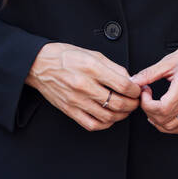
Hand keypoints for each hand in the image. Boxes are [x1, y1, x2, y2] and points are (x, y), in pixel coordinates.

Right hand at [25, 42, 139, 130]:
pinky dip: (105, 124)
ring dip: (121, 115)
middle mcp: (84, 85)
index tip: (137, 90)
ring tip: (124, 109)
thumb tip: (129, 79)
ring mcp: (76, 100)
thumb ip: (113, 67)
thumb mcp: (93, 54)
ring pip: (107, 116)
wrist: (40, 65)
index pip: (123, 85)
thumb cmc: (65, 56)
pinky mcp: (69, 110)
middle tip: (134, 101)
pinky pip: (92, 124)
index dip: (135, 90)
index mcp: (92, 68)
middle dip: (132, 104)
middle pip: (118, 103)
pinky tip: (109, 117)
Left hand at [130, 35, 177, 134]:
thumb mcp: (170, 60)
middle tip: (146, 97)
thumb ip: (150, 73)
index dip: (147, 105)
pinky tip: (164, 114)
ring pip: (173, 127)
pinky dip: (170, 125)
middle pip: (165, 120)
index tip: (144, 93)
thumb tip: (134, 81)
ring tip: (153, 107)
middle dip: (149, 111)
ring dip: (158, 121)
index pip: (162, 108)